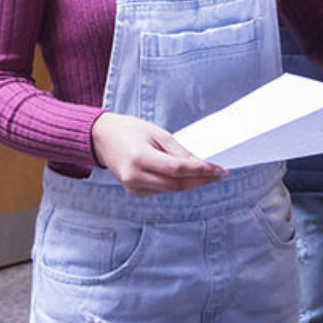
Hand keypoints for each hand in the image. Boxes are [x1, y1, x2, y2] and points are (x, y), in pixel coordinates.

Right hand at [90, 111, 225, 196]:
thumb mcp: (157, 133)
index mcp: (140, 158)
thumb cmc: (130, 130)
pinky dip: (176, 184)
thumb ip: (179, 152)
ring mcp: (133, 187)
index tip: (219, 170)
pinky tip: (185, 176)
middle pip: (177, 184)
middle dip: (201, 180)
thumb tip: (200, 165)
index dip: (202, 171)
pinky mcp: (135, 192)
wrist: (103, 138)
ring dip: (191, 183)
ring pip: (171, 190)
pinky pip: (162, 190)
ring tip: (207, 174)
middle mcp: (135, 177)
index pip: (178, 170)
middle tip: (219, 174)